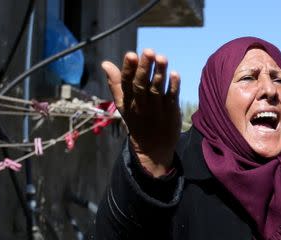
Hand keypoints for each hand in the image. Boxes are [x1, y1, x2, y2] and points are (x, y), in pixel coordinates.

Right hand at [102, 49, 180, 176]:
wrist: (152, 148)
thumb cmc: (137, 120)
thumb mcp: (123, 105)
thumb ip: (115, 84)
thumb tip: (105, 64)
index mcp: (128, 102)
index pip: (126, 83)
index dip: (128, 69)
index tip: (130, 54)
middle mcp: (141, 105)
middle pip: (142, 85)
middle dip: (144, 68)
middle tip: (148, 51)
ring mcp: (157, 108)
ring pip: (157, 89)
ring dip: (160, 73)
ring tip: (162, 57)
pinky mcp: (171, 111)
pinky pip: (172, 97)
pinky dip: (174, 86)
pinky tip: (175, 73)